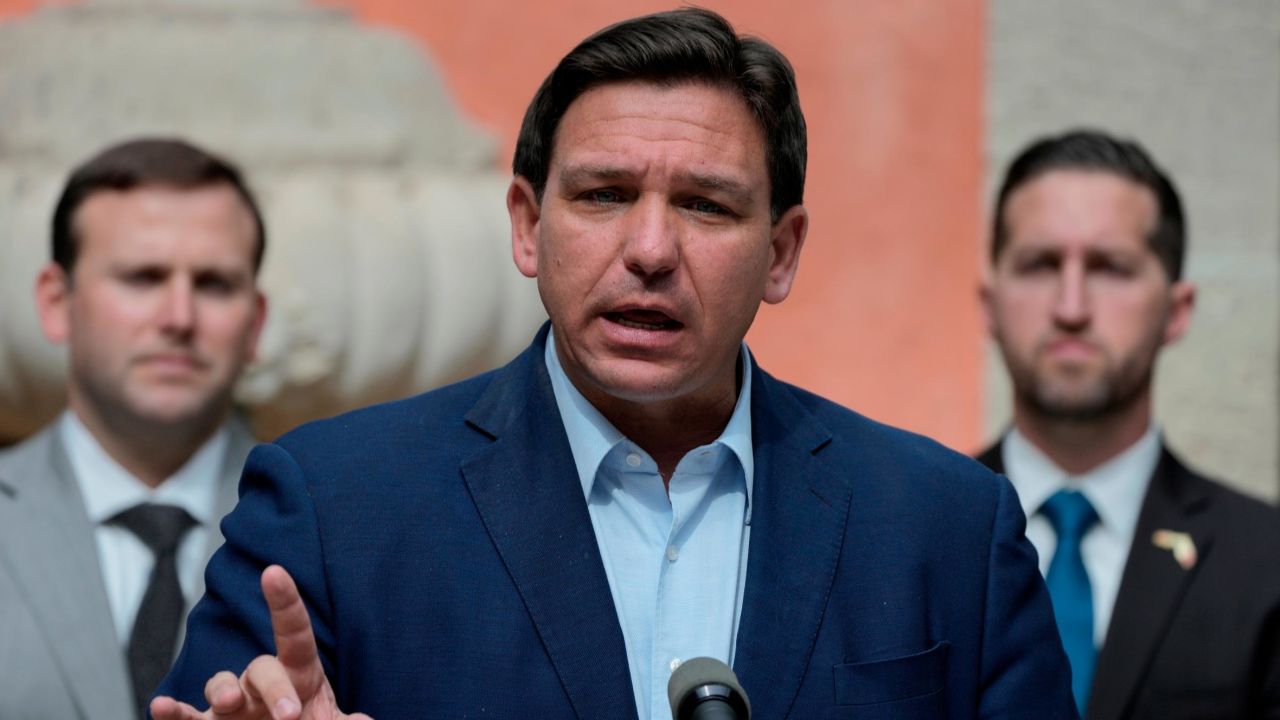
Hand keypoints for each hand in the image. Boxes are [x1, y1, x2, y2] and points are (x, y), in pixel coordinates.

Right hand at [150, 565, 371, 719]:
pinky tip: (160, 706)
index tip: (274, 571)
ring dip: (224, 692)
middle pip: (263, 668)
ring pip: (221, 684)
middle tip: (290, 714)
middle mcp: (260, 681)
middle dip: (275, 688)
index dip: (284, 601)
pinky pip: (187, 717)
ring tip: (232, 703)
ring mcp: (232, 703)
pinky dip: (172, 713)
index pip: (293, 632)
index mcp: (297, 672)